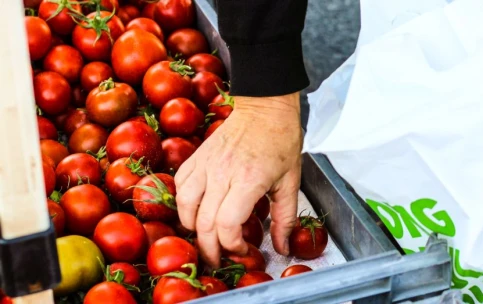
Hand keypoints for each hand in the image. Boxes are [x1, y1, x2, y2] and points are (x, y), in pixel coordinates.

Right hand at [175, 92, 301, 267]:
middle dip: (209, 249)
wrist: (264, 108)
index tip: (242, 249)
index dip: (231, 246)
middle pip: (203, 223)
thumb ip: (285, 218)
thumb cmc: (281, 141)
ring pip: (184, 205)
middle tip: (218, 259)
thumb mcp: (291, 182)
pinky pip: (179, 185)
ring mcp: (206, 164)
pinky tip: (195, 210)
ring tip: (204, 236)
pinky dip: (183, 203)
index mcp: (249, 180)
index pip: (227, 225)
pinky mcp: (196, 157)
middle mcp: (222, 173)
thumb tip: (282, 248)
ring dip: (192, 227)